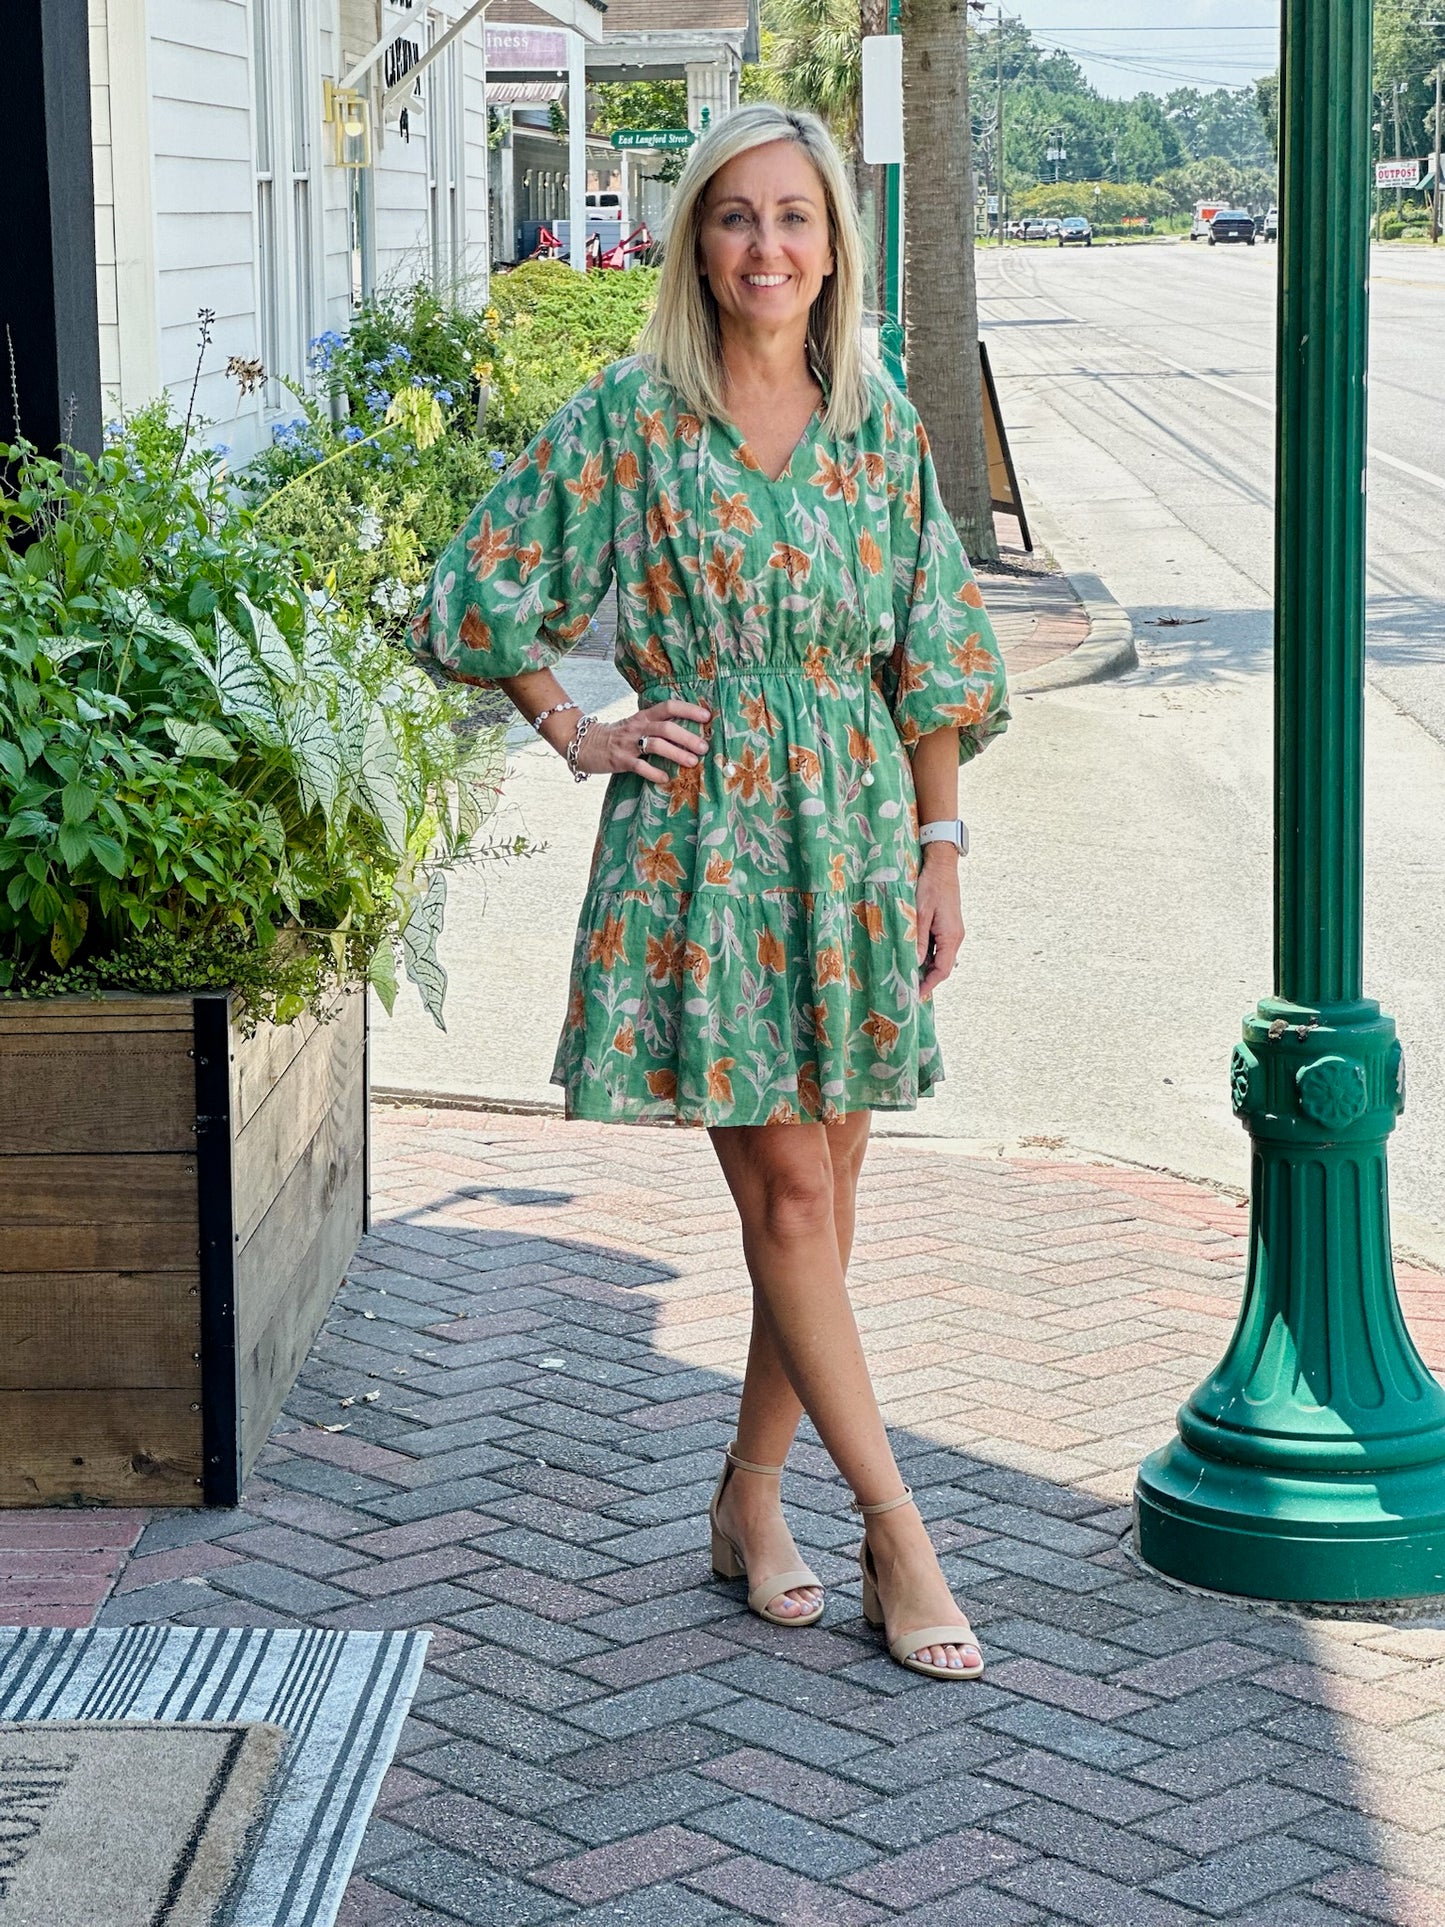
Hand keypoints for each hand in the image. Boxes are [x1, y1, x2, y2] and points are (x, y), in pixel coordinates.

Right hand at [572, 698, 711, 783]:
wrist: (584, 743)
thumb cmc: (616, 736)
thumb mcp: (636, 725)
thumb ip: (656, 726)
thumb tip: (688, 732)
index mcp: (643, 716)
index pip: (668, 707)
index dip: (688, 710)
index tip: (707, 717)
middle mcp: (637, 727)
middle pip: (666, 727)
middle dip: (688, 737)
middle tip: (704, 747)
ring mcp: (628, 743)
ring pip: (656, 745)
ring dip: (677, 753)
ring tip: (692, 762)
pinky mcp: (620, 760)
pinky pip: (640, 767)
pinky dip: (654, 773)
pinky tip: (666, 778)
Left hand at [916, 847, 963, 1000]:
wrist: (941, 865)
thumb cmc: (931, 886)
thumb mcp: (920, 914)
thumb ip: (918, 939)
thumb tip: (913, 963)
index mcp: (951, 937)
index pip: (942, 970)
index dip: (928, 985)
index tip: (914, 995)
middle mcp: (955, 937)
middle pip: (942, 967)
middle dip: (926, 979)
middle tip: (906, 988)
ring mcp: (952, 932)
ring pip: (939, 957)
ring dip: (925, 967)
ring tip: (906, 975)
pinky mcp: (947, 926)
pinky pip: (938, 947)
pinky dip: (926, 955)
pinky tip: (912, 955)